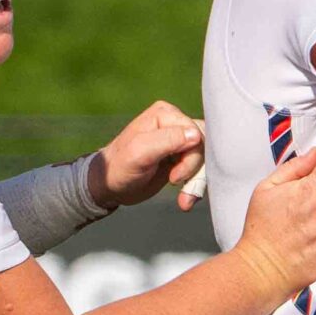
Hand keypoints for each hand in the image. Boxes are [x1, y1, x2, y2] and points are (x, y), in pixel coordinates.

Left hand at [87, 101, 204, 208]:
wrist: (111, 184)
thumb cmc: (120, 167)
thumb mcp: (140, 152)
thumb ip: (168, 140)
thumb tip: (197, 134)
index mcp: (165, 114)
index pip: (196, 132)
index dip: (191, 157)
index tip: (173, 177)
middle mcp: (175, 122)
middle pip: (204, 144)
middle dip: (196, 170)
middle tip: (181, 188)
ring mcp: (179, 139)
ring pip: (205, 157)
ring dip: (196, 181)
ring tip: (184, 200)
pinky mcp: (180, 156)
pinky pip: (200, 167)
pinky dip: (194, 185)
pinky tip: (184, 198)